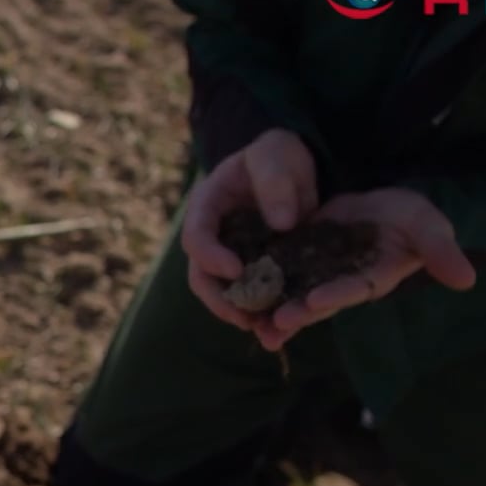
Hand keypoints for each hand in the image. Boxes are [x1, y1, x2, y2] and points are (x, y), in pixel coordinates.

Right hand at [180, 128, 319, 330]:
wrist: (288, 167)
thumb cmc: (275, 156)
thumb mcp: (275, 154)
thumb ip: (276, 182)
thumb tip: (282, 224)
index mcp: (207, 206)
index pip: (197, 236)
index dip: (211, 256)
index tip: (236, 270)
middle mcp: (213, 238)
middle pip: (202, 276)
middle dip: (221, 300)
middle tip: (244, 316)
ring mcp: (230, 256)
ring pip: (224, 293)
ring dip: (240, 314)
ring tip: (263, 330)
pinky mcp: (254, 270)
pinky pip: (252, 297)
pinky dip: (264, 314)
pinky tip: (280, 330)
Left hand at [252, 187, 475, 350]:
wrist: (378, 206)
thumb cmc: (409, 218)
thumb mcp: (427, 225)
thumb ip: (441, 251)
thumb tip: (468, 280)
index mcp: (372, 278)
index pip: (355, 289)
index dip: (336, 296)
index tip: (316, 301)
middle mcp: (341, 284)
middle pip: (318, 301)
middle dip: (297, 313)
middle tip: (275, 323)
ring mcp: (317, 276)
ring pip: (293, 296)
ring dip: (273, 313)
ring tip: (254, 326)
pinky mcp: (297, 263)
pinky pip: (276, 275)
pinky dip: (260, 286)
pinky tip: (235, 294)